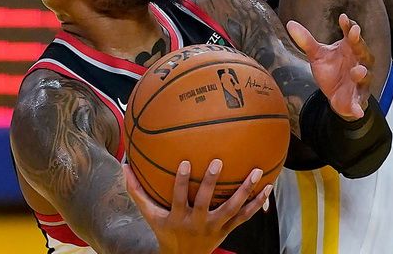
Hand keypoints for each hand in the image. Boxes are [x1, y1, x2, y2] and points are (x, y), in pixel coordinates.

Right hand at [124, 159, 271, 253]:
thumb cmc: (164, 230)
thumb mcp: (149, 214)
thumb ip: (137, 191)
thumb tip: (124, 165)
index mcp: (178, 217)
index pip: (178, 197)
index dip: (182, 181)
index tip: (186, 162)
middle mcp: (197, 222)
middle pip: (205, 202)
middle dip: (211, 183)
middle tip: (219, 162)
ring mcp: (215, 227)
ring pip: (232, 209)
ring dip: (245, 191)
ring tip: (256, 172)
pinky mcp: (228, 230)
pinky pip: (245, 216)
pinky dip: (257, 202)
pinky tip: (268, 187)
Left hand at [287, 13, 372, 120]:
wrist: (335, 96)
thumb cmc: (331, 71)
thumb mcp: (316, 55)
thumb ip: (306, 41)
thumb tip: (290, 23)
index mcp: (349, 49)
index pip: (351, 34)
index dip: (349, 26)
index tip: (342, 18)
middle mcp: (358, 62)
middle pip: (363, 51)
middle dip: (359, 44)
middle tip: (354, 35)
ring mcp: (360, 81)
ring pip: (365, 76)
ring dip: (362, 73)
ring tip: (358, 70)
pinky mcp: (357, 98)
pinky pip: (360, 102)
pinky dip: (359, 106)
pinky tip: (357, 110)